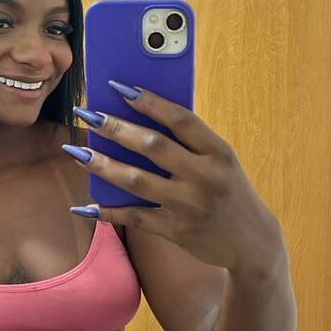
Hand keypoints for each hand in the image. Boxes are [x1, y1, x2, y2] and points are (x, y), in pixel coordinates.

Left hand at [67, 83, 285, 274]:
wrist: (253, 243)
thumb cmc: (230, 191)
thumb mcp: (222, 161)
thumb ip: (191, 143)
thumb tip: (142, 117)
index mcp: (218, 152)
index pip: (181, 120)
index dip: (150, 102)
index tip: (119, 87)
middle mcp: (205, 177)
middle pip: (153, 147)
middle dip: (116, 128)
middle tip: (88, 114)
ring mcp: (190, 206)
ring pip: (137, 181)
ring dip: (103, 165)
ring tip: (77, 152)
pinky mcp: (177, 231)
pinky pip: (136, 217)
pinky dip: (109, 211)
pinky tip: (86, 205)